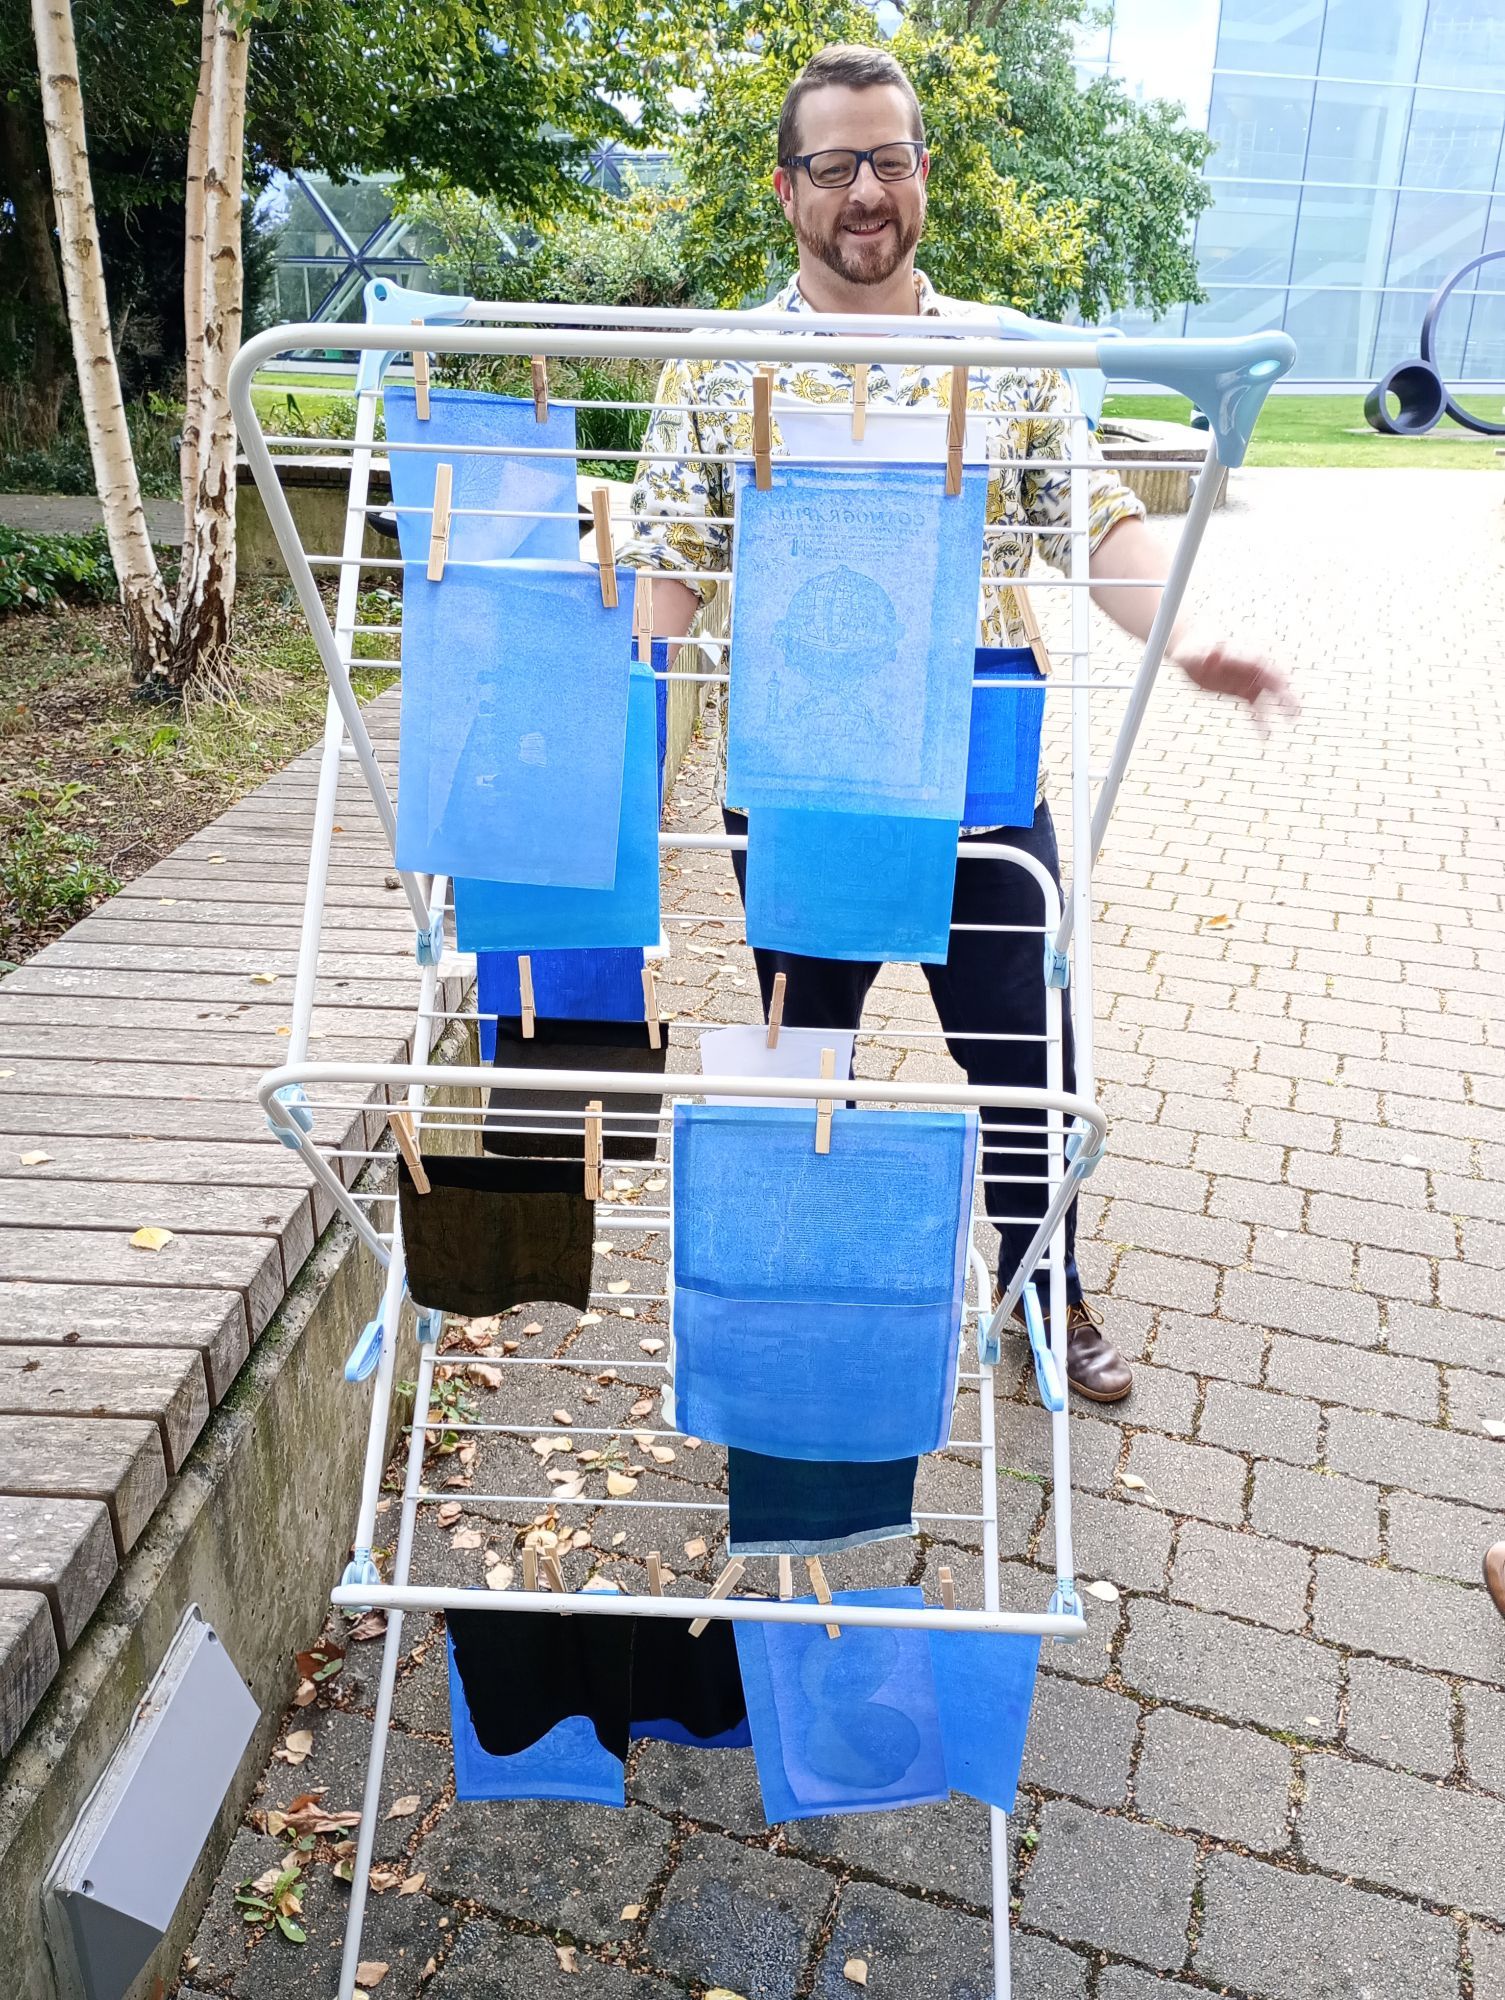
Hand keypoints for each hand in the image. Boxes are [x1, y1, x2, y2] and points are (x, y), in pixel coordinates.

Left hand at [1172, 638, 1298, 736]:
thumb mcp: (1197, 656)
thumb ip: (1208, 657)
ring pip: (1267, 696)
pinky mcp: (1242, 691)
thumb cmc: (1194, 653)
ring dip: (1279, 708)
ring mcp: (1247, 681)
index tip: (1282, 689)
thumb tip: (1214, 653)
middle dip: (1284, 695)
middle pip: (1273, 682)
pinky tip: (1265, 735)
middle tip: (1295, 710)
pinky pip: (1255, 707)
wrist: (1192, 653)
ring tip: (1291, 720)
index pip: (1263, 668)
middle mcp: (1249, 670)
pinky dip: (1260, 720)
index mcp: (1243, 659)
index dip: (1273, 678)